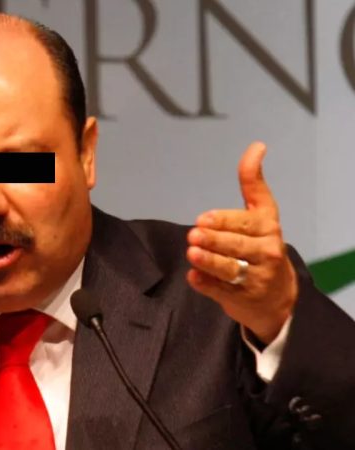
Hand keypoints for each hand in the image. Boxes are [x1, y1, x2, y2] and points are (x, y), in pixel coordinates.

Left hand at [186, 142, 297, 343]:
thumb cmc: (261, 246)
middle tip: (194, 235)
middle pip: (236, 245)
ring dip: (209, 261)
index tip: (203, 217)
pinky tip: (193, 277)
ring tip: (192, 253)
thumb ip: (253, 183)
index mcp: (268, 227)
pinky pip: (221, 291)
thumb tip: (256, 145)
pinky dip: (206, 285)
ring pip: (229, 268)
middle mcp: (266, 251)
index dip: (225, 220)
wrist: (277, 297)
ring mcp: (256, 277)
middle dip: (214, 240)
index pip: (247, 222)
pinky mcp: (243, 298)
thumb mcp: (263, 214)